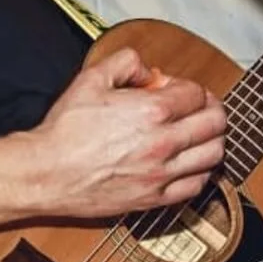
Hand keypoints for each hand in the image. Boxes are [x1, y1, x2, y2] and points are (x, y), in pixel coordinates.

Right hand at [33, 47, 225, 217]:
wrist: (46, 173)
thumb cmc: (65, 130)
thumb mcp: (91, 78)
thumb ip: (126, 63)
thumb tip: (149, 71)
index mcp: (152, 111)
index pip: (197, 94)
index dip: (189, 88)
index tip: (176, 91)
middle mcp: (163, 143)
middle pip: (215, 123)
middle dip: (210, 109)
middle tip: (198, 108)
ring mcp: (162, 174)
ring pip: (213, 155)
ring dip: (211, 140)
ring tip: (197, 134)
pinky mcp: (155, 198)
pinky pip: (197, 185)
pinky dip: (200, 171)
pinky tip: (188, 163)